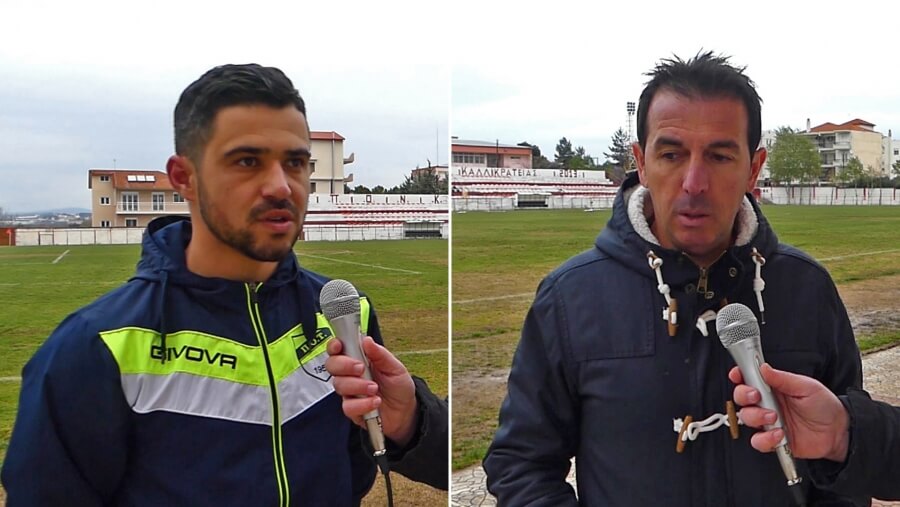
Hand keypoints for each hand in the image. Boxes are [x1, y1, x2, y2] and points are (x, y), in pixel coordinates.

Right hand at [326, 336, 417, 446]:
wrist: (405, 410)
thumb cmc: (398, 385)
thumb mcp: (394, 367)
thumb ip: (379, 354)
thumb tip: (367, 340)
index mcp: (359, 358)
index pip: (339, 349)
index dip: (334, 345)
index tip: (339, 346)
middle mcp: (350, 374)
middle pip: (332, 365)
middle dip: (344, 365)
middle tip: (361, 368)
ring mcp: (350, 391)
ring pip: (339, 385)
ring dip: (358, 386)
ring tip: (375, 388)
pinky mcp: (352, 409)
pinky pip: (348, 406)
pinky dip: (363, 404)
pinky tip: (375, 402)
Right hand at [730, 363, 849, 461]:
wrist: (838, 432)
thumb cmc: (824, 406)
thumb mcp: (806, 386)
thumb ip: (783, 378)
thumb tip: (763, 367)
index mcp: (772, 388)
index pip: (748, 379)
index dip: (739, 376)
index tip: (737, 374)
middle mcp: (767, 404)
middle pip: (741, 398)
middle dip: (744, 396)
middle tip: (756, 396)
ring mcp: (768, 422)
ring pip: (746, 418)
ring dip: (756, 417)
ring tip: (774, 417)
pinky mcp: (772, 440)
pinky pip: (758, 441)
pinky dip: (765, 438)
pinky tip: (779, 434)